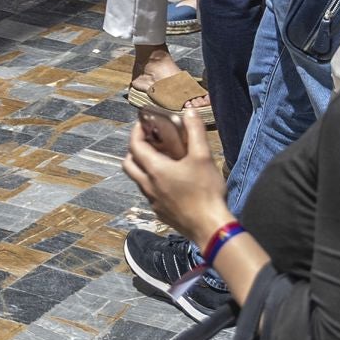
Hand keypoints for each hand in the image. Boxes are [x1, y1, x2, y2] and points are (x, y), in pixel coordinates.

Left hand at [123, 105, 229, 242]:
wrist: (210, 228)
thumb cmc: (206, 192)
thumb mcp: (203, 157)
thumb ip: (195, 132)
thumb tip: (189, 112)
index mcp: (155, 170)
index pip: (135, 146)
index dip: (136, 132)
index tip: (143, 124)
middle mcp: (148, 186)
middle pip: (129, 165)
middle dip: (134, 150)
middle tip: (148, 142)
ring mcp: (153, 201)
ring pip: (138, 180)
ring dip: (143, 168)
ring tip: (161, 161)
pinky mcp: (160, 213)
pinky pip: (150, 194)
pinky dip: (153, 184)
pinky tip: (171, 183)